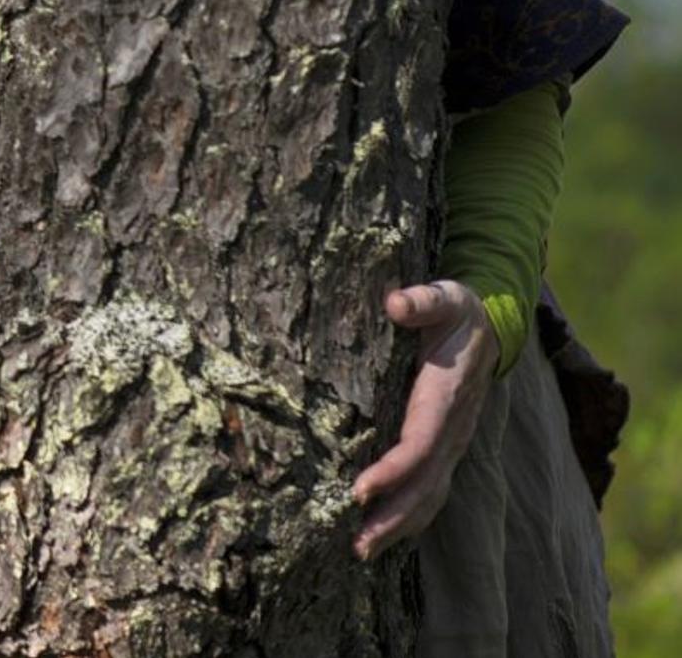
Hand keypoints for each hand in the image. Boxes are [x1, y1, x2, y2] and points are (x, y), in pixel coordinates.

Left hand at [350, 279, 498, 560]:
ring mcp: (451, 443)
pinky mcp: (444, 447)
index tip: (358, 491)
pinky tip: (382, 534)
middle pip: (424, 485)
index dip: (392, 471)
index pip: (419, 445)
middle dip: (392, 517)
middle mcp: (452, 430)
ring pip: (428, 496)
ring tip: (361, 551)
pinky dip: (407, 516)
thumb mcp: (443, 295)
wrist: (490, 324)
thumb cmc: (457, 310)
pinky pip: (428, 490)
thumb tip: (396, 303)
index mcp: (445, 399)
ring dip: (398, 527)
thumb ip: (422, 299)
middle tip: (356, 546)